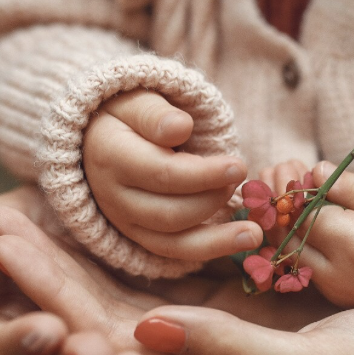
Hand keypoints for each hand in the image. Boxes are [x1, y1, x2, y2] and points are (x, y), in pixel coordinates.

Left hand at [0, 202, 352, 354]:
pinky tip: (89, 200)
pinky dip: (124, 231)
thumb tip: (140, 334)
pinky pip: (170, 259)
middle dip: (37, 269)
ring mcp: (216, 321)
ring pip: (124, 285)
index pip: (102, 350)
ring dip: (68, 248)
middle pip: (97, 312)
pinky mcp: (239, 291)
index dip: (41, 302)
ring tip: (12, 204)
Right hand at [85, 89, 260, 259]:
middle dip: (212, 199)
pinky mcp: (140, 237)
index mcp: (110, 156)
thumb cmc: (126, 116)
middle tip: (240, 177)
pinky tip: (243, 242)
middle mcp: (113, 196)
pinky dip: (211, 250)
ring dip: (219, 237)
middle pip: (170, 212)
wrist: (99, 141)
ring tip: (254, 228)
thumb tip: (180, 126)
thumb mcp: (135, 101)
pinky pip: (176, 253)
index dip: (204, 175)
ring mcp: (125, 222)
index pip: (161, 174)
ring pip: (173, 242)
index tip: (239, 166)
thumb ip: (155, 113)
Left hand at [290, 162, 353, 326]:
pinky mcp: (340, 297)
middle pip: (287, 235)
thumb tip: (315, 171)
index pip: (301, 212)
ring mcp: (337, 290)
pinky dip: (297, 239)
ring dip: (284, 221)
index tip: (292, 165)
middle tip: (280, 171)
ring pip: (290, 253)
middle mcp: (338, 275)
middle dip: (278, 203)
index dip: (292, 187)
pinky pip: (304, 266)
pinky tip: (304, 215)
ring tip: (289, 189)